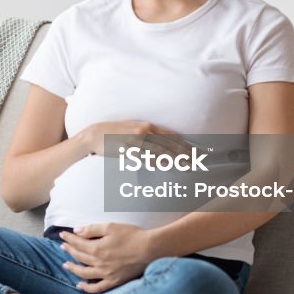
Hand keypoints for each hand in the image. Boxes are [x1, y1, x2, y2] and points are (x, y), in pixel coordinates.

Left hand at [59, 222, 152, 293]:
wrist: (150, 250)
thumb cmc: (132, 236)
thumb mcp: (111, 227)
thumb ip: (92, 229)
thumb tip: (77, 231)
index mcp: (97, 248)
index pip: (77, 243)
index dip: (69, 239)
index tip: (62, 235)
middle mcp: (99, 263)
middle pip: (79, 257)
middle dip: (69, 250)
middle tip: (63, 246)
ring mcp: (106, 274)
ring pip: (84, 273)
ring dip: (73, 268)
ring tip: (66, 264)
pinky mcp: (114, 281)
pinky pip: (97, 288)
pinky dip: (87, 288)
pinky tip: (80, 285)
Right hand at [78, 120, 194, 158]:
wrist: (95, 135)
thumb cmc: (114, 132)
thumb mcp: (132, 128)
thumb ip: (148, 134)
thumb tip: (162, 143)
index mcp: (147, 126)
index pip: (171, 136)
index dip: (185, 144)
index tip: (196, 151)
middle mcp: (144, 131)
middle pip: (169, 144)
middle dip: (185, 153)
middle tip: (199, 161)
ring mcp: (136, 141)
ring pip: (161, 152)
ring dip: (176, 159)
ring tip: (188, 166)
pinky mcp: (129, 150)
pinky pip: (147, 158)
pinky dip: (159, 163)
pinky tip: (168, 167)